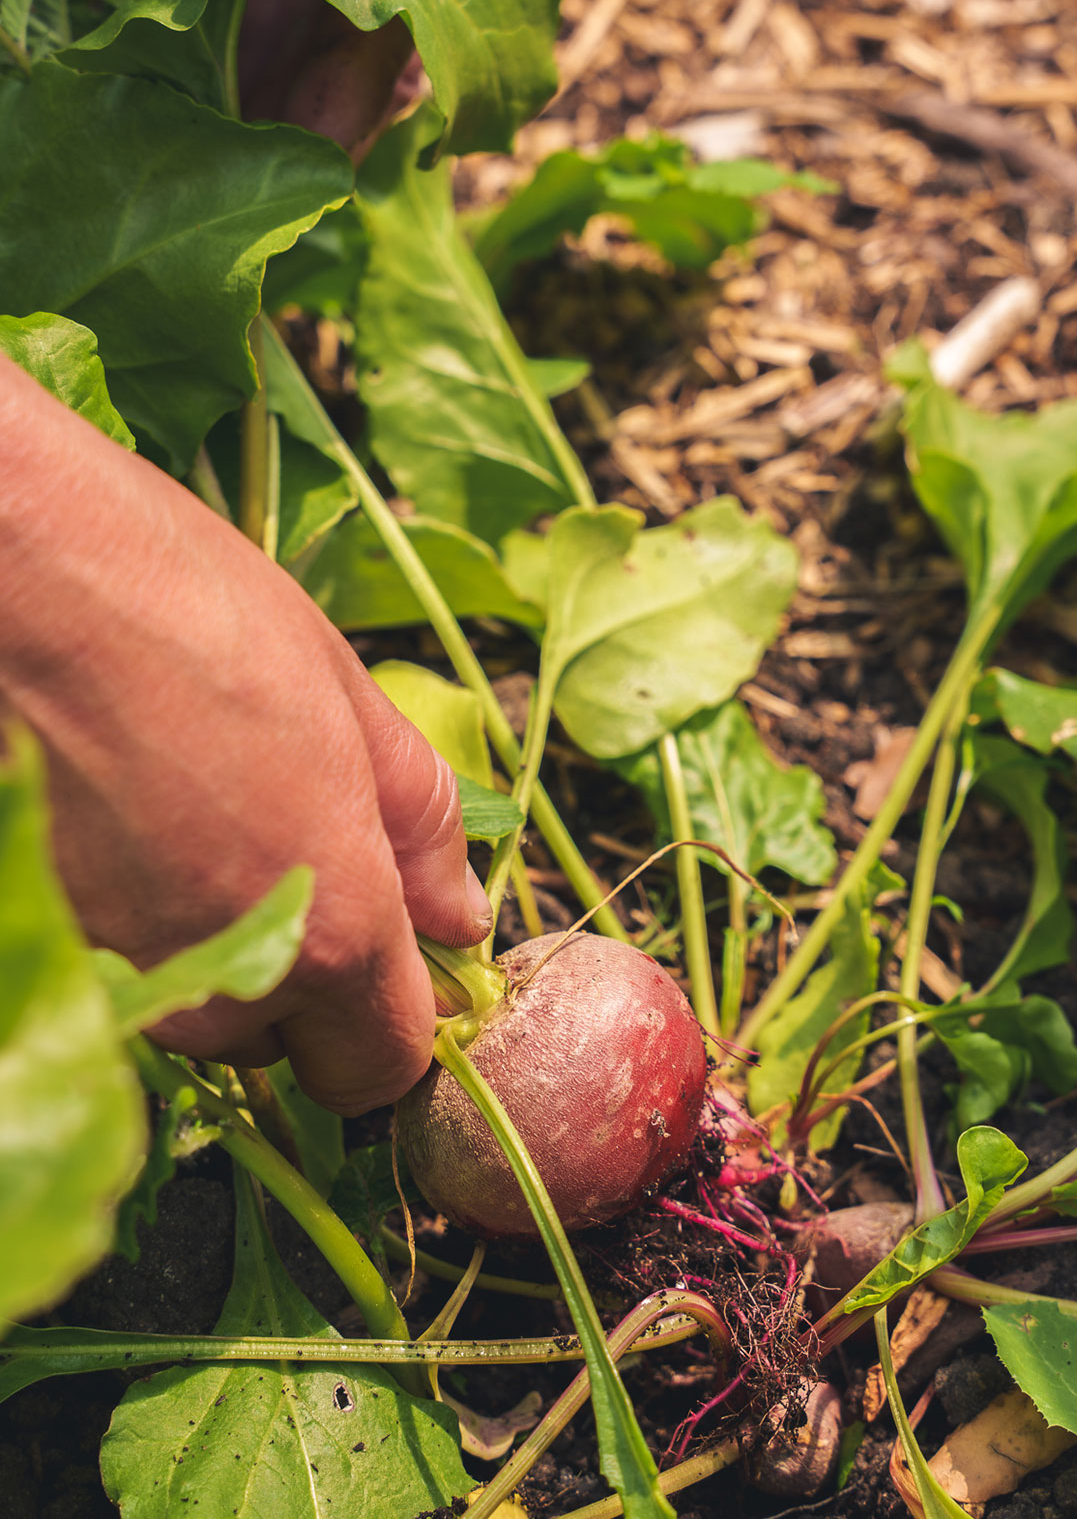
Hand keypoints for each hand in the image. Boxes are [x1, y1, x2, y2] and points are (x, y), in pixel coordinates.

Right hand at [0, 356, 491, 1114]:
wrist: (20, 580)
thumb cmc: (193, 614)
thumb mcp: (348, 696)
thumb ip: (420, 826)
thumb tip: (461, 916)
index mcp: (333, 932)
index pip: (382, 1068)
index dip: (395, 1016)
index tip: (390, 949)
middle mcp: (225, 985)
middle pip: (282, 1039)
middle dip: (297, 966)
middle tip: (274, 831)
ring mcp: (121, 974)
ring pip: (195, 1003)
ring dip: (206, 937)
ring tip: (186, 805)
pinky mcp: (47, 943)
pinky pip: (121, 968)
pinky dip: (130, 917)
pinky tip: (119, 814)